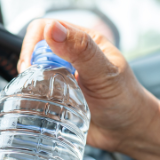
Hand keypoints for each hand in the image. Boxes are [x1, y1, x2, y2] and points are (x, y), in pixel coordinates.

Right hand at [19, 19, 159, 153]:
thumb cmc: (125, 99)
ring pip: (32, 72)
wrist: (130, 132)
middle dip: (29, 66)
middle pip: (34, 50)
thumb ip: (81, 50)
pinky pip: (36, 92)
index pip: (44, 28)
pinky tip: (42, 107)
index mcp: (83, 40)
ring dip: (30, 83)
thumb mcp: (104, 72)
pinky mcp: (57, 96)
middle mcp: (70, 56)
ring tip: (40, 97)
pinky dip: (33, 98)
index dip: (32, 45)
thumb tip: (52, 28)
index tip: (31, 66)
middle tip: (35, 84)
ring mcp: (62, 77)